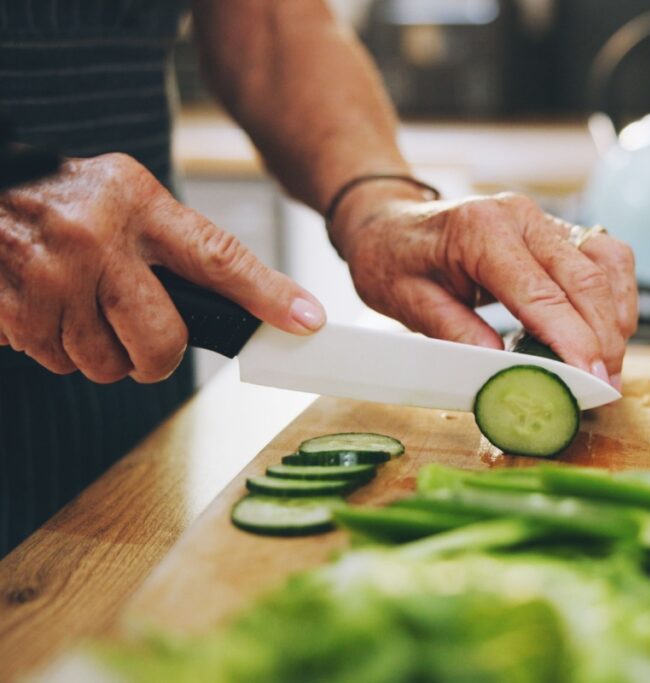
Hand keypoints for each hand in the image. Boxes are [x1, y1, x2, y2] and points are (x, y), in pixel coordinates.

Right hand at [0, 153, 324, 382]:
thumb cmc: (62, 197)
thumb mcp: (127, 197)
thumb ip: (176, 245)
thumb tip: (246, 307)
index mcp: (141, 206)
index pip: (220, 258)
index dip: (268, 297)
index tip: (306, 322)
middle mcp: (100, 239)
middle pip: (163, 342)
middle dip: (156, 356)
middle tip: (141, 337)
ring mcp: (52, 275)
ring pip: (104, 364)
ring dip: (97, 351)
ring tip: (80, 304)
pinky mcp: (14, 308)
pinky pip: (55, 362)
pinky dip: (55, 348)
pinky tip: (47, 307)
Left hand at [331, 186, 637, 388]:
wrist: (389, 222)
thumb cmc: (393, 260)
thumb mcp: (408, 303)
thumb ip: (455, 333)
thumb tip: (504, 370)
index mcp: (480, 231)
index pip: (541, 292)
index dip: (573, 339)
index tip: (590, 379)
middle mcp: (520, 216)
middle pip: (585, 278)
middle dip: (603, 338)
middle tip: (606, 388)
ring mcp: (542, 218)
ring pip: (606, 262)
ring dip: (617, 316)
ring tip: (610, 366)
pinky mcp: (555, 228)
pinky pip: (605, 255)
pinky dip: (616, 294)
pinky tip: (609, 331)